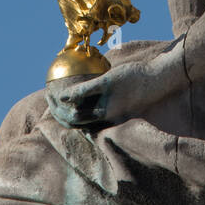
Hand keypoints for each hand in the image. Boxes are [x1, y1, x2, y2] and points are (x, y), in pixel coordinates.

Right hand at [46, 43, 185, 127]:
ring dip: (57, 104)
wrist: (157, 79)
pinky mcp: (108, 85)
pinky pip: (85, 90)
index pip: (78, 125)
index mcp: (107, 118)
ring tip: (50, 94)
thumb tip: (88, 94)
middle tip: (47, 100)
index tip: (53, 110)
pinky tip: (61, 91)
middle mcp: (105, 115)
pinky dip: (71, 93)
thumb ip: (101, 96)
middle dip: (56, 113)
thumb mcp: (118, 93)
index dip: (62, 120)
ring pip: (75, 110)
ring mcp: (106, 101)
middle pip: (72, 121)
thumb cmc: (138, 86)